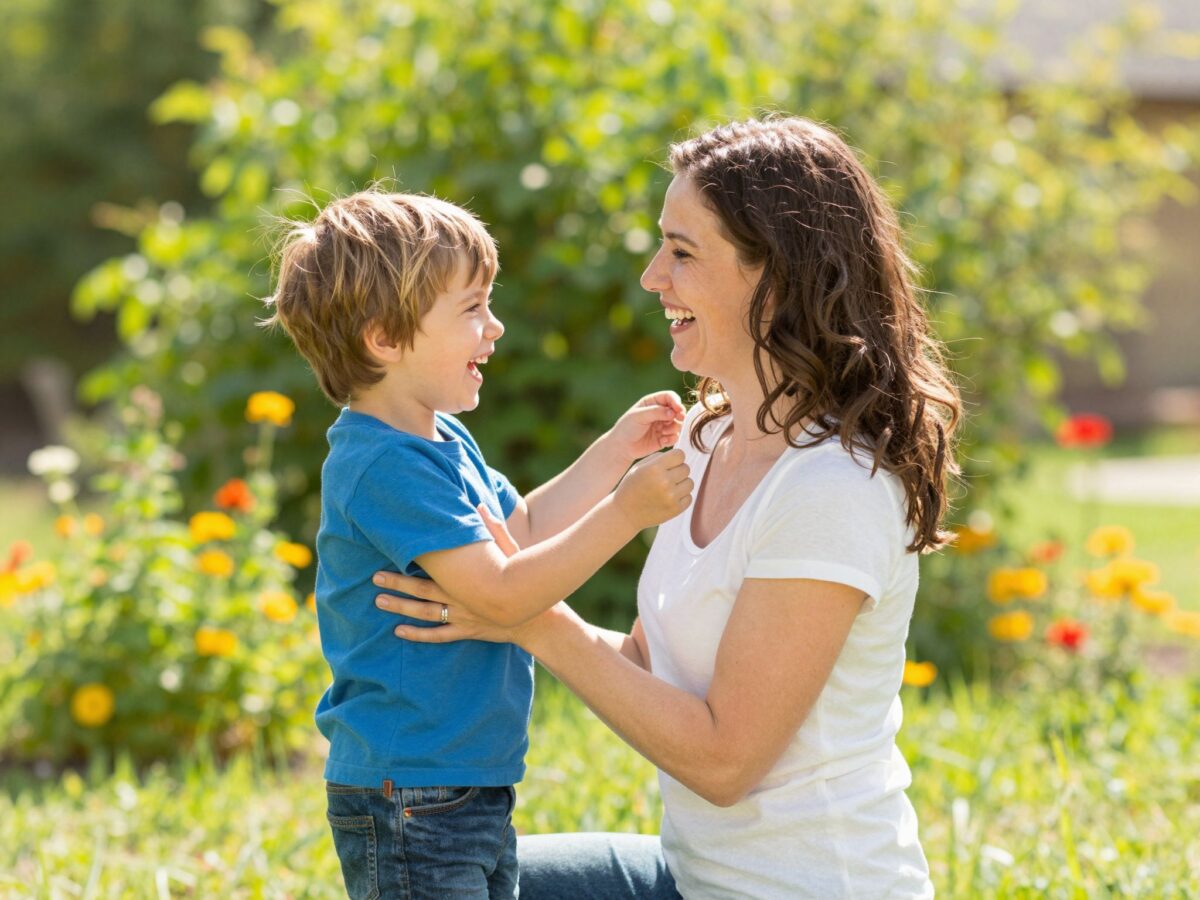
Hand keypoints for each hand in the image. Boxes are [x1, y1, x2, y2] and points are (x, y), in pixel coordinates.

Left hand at [373, 504, 523, 643]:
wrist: (539, 620)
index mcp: (467, 577)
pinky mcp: (467, 631)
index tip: (393, 549)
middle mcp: (461, 598)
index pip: (435, 566)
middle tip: (374, 576)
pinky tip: (399, 632)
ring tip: (378, 601)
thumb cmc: (525, 580)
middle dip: (398, 582)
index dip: (413, 558)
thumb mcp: (512, 552)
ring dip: (401, 607)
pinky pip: (438, 635)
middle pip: (422, 589)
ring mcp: (462, 617)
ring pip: (425, 613)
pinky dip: (418, 635)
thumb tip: (481, 505)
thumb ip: (495, 529)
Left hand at [606, 391, 685, 461]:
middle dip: (679, 415)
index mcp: (652, 402)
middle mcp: (659, 413)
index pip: (669, 397)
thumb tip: (674, 412)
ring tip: (663, 432)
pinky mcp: (664, 438)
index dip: (676, 402)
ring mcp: (662, 425)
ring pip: (678, 424)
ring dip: (673, 428)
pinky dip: (671, 439)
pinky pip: (674, 437)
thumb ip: (656, 412)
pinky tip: (662, 441)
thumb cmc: (627, 428)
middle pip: (677, 410)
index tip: (678, 409)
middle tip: (678, 419)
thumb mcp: (639, 416)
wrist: (622, 447)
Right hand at [613, 448, 692, 528]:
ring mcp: (671, 497)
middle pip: (686, 468)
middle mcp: (664, 482)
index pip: (680, 455)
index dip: (675, 458)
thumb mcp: (640, 467)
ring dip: (681, 484)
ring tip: (668, 488)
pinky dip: (681, 497)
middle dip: (677, 471)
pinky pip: (689, 497)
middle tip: (666, 477)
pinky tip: (668, 498)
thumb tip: (680, 456)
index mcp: (654, 468)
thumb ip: (659, 458)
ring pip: (690, 482)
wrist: (625, 513)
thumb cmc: (632, 486)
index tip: (669, 463)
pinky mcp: (675, 509)